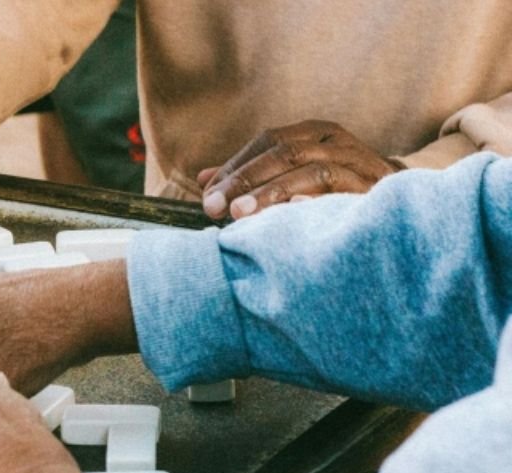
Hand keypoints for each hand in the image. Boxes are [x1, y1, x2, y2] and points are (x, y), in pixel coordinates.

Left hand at [199, 120, 404, 219]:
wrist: (394, 198)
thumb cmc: (331, 187)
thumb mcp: (291, 173)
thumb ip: (250, 175)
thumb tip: (203, 181)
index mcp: (314, 132)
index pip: (267, 142)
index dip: (235, 168)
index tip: (207, 196)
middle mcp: (336, 141)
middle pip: (285, 153)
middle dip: (246, 180)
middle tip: (215, 208)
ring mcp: (359, 164)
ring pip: (312, 172)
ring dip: (273, 193)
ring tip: (240, 214)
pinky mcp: (374, 191)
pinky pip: (343, 194)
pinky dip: (316, 202)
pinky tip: (292, 211)